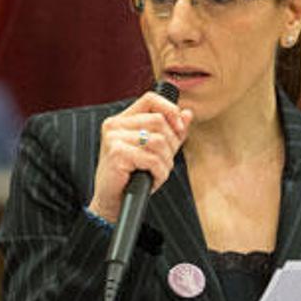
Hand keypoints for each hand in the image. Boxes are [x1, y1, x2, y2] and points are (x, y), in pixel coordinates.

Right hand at [88, 92, 193, 223]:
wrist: (112, 201)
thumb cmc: (133, 175)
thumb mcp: (156, 150)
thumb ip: (171, 131)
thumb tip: (188, 113)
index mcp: (123, 120)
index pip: (151, 99)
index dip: (170, 110)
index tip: (180, 128)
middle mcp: (115, 125)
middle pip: (159, 121)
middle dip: (171, 145)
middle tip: (164, 162)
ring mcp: (114, 138)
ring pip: (158, 141)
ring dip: (165, 162)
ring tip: (156, 172)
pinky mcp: (117, 153)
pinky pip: (152, 159)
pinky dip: (159, 173)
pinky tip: (151, 179)